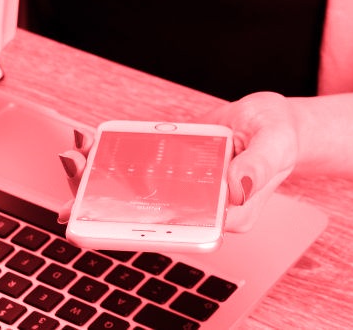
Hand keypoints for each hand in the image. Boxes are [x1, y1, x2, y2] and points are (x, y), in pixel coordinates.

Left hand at [58, 92, 298, 231]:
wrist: (274, 122)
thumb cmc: (279, 136)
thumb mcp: (274, 145)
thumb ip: (258, 167)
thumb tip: (236, 186)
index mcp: (226, 215)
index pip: (178, 230)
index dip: (137, 229)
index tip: (104, 220)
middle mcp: (201, 208)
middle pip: (147, 214)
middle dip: (104, 203)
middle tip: (73, 186)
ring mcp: (185, 189)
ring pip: (137, 192)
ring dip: (101, 179)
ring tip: (73, 159)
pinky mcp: (174, 169)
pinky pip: (141, 168)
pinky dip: (114, 157)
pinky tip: (92, 144)